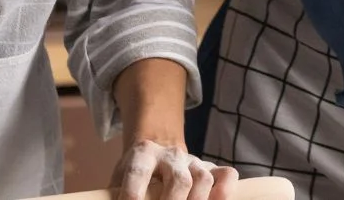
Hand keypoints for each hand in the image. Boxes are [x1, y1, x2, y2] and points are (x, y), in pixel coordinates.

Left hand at [111, 138, 237, 199]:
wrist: (156, 149)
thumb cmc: (135, 173)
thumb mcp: (119, 180)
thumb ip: (116, 194)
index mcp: (142, 154)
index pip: (138, 173)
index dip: (134, 194)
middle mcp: (170, 154)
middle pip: (179, 180)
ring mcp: (193, 160)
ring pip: (203, 179)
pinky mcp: (210, 167)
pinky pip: (226, 175)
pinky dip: (225, 191)